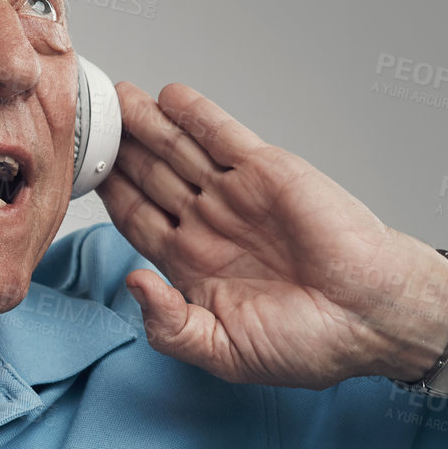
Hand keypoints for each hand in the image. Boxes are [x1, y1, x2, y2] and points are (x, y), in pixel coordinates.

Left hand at [95, 81, 447, 388]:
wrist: (372, 319)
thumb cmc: (307, 344)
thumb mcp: (223, 352)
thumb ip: (170, 326)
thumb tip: (133, 285)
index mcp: (191, 264)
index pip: (136, 220)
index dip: (108, 196)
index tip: (75, 174)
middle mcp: (208, 223)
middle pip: (149, 176)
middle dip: (119, 150)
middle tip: (84, 120)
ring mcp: (236, 194)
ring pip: (179, 150)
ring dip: (147, 124)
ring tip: (116, 96)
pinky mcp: (268, 172)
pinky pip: (223, 136)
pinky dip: (196, 114)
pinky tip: (167, 96)